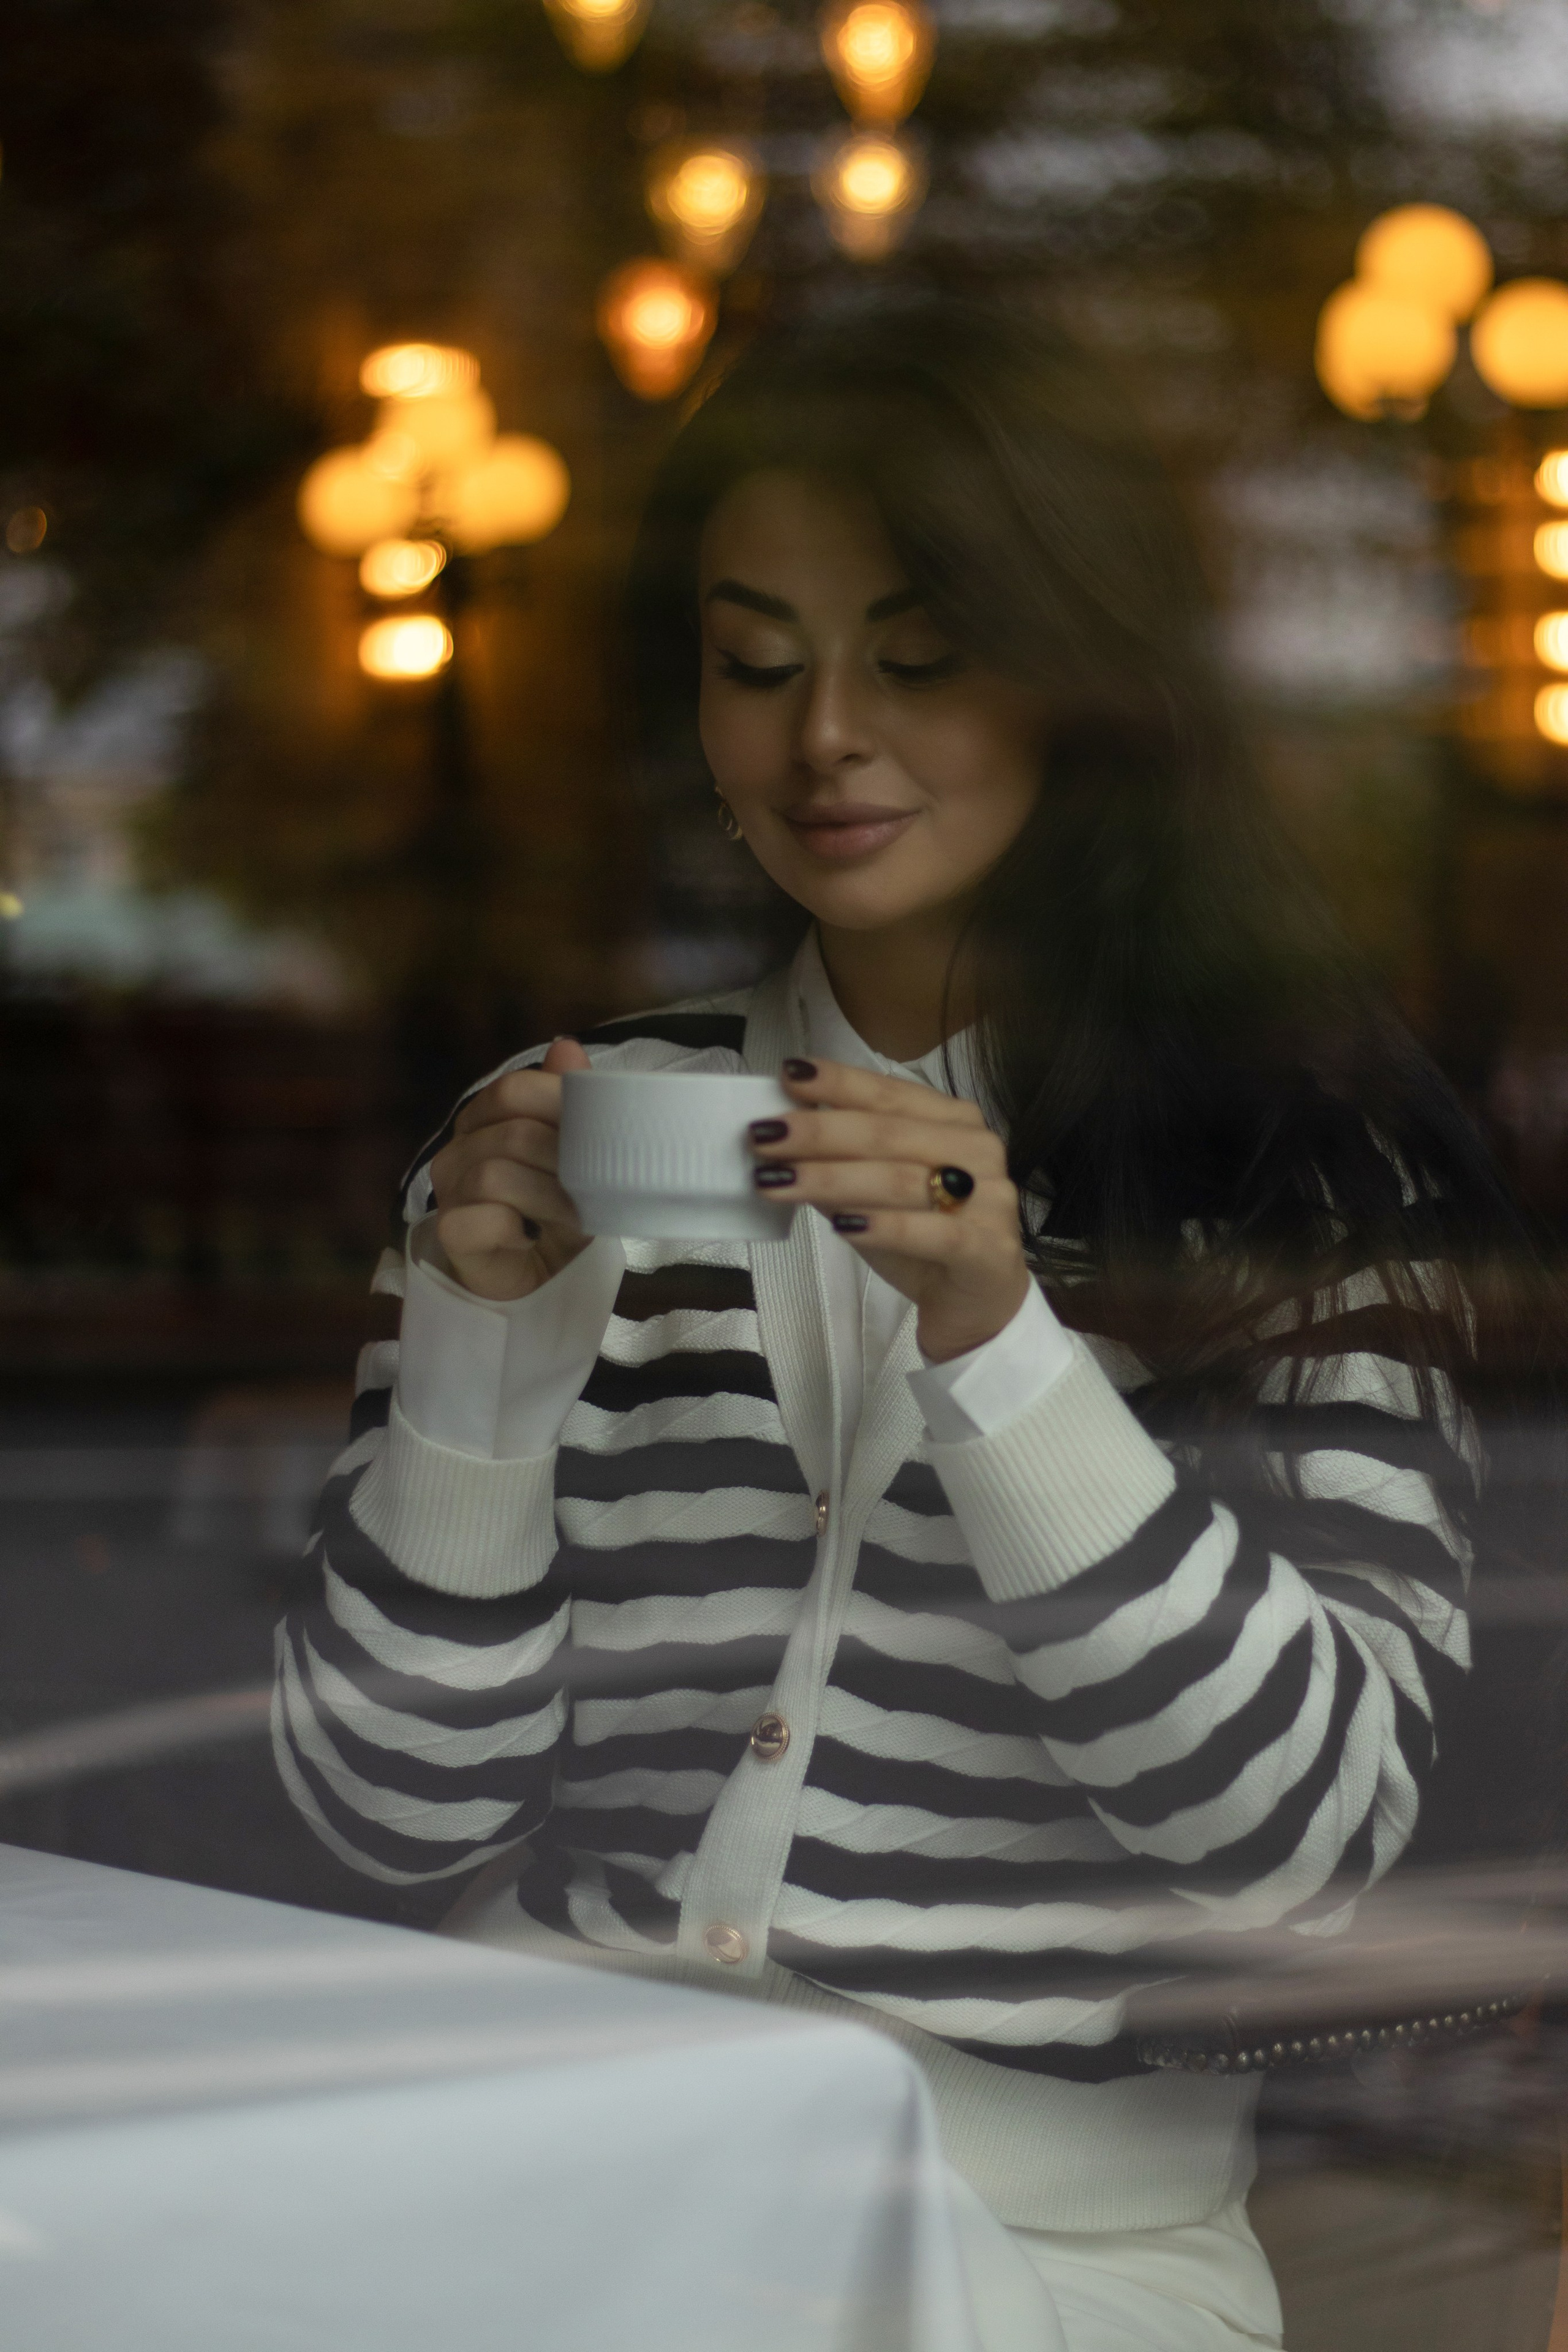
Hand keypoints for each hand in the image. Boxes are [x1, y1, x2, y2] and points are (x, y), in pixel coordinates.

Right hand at [429, 1038, 592, 1301]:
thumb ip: (571, 1101)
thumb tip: (566, 1046)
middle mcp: (458, 1149)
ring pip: (496, 1175)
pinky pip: (480, 1218)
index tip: (596, 1138)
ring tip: (575, 1216)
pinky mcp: (451, 1233)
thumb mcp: (577, 1153)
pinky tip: (531, 1237)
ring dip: (549, 1198)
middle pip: (512, 1134)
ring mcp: (448, 1192)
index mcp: (484, 1119)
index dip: (560, 1108)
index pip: (513, 1090)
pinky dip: (514, 1228)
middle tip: (594, 1189)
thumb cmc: (556, 1209)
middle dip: (565, 1163)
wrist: (537, 1276)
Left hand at [748, 1058, 1028, 1362]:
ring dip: (832, 1178)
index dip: (838, 1083)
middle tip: (763, 1135)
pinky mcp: (987, 1248)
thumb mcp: (872, 1195)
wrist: (977, 1305)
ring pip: (902, 1180)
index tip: (787, 1075)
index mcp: (954, 1120)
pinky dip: (884, 1227)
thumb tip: (779, 1137)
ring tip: (776, 1181)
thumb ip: (839, 1163)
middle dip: (819, 1132)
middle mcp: (977, 1149)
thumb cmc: (921, 1239)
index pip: (890, 1092)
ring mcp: (989, 1198)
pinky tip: (841, 1226)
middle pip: (889, 1133)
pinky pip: (931, 1232)